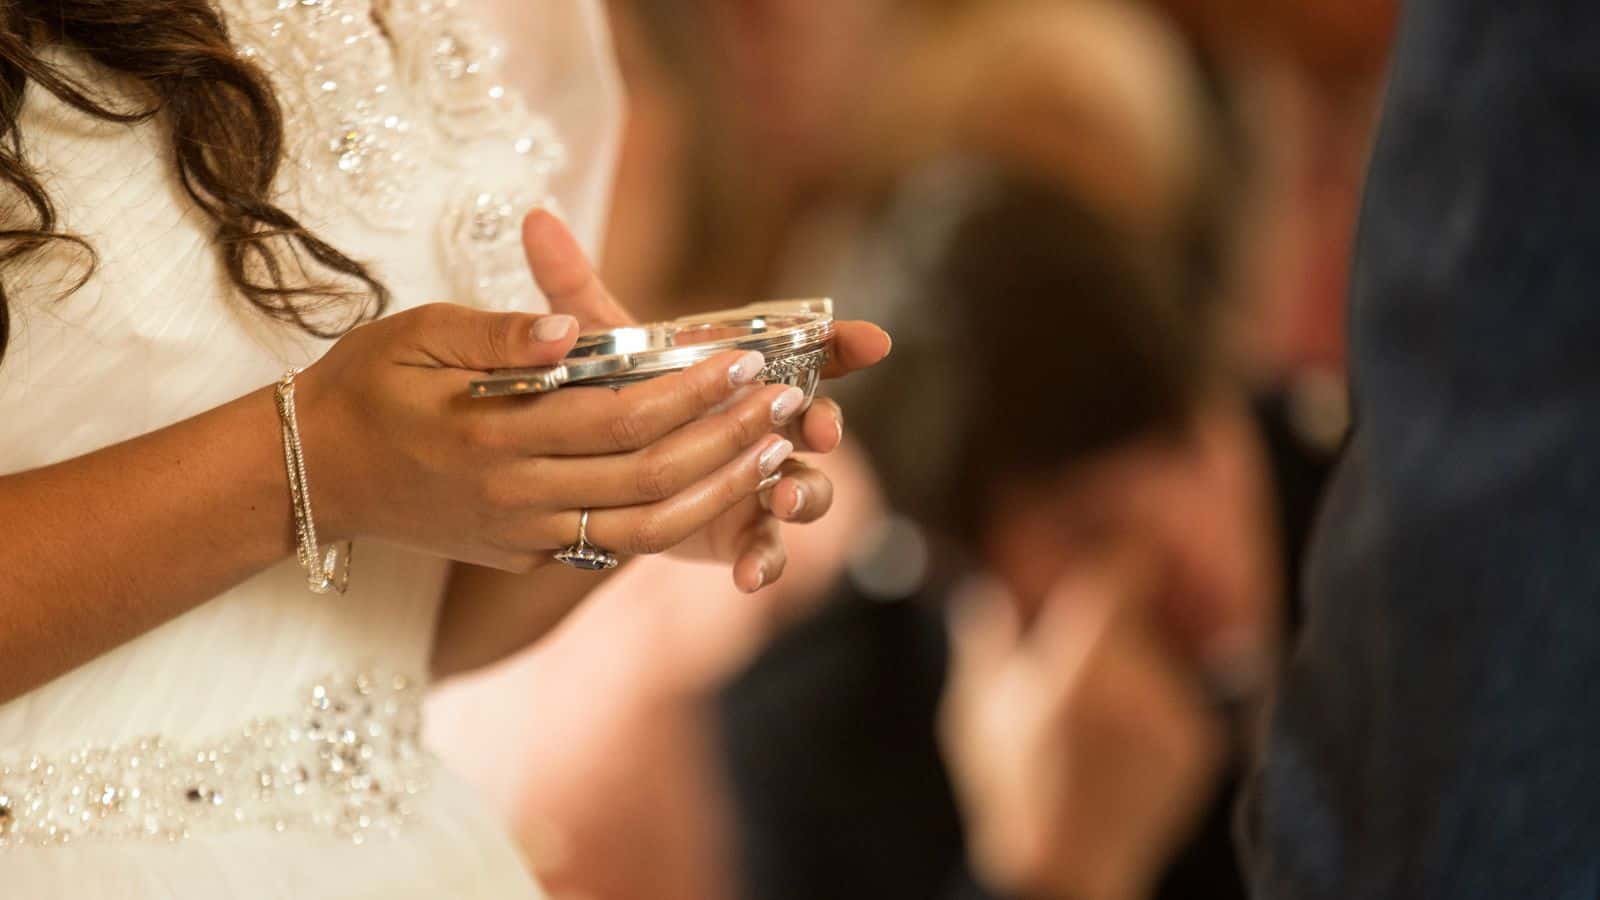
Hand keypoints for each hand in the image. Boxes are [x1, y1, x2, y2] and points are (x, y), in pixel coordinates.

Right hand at [294, 307, 808, 575]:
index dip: (692, 392)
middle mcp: (517, 498)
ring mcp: (523, 537)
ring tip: (776, 454)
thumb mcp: (418, 334)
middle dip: (728, 439)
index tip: (745, 359)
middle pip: (650, 476)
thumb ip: (498, 335)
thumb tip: (568, 333)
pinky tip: (718, 490)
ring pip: (646, 528)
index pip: (620, 417)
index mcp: (493, 437)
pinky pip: (614, 544)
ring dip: (720, 492)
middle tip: (787, 403)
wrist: (311, 474)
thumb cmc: (366, 387)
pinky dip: (675, 522)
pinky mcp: (525, 555)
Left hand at [521, 210, 891, 590]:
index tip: (873, 341)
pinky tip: (750, 575)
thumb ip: (573, 291)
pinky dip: (766, 561)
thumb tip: (534, 220)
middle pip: (820, 423)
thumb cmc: (616, 395)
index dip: (845, 344)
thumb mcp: (595, 346)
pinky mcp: (742, 533)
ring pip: (806, 489)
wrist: (599, 472)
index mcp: (751, 374)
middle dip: (825, 424)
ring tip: (785, 500)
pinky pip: (768, 552)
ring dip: (805, 494)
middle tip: (820, 426)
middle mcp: (768, 425)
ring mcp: (761, 482)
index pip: (815, 351)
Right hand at [939, 553, 1224, 899]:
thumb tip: (983, 590)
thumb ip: (985, 637)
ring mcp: (1178, 711)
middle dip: (1115, 614)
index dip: (1114, 551)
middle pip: (1142, 609)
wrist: (1065, 877)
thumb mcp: (975, 709)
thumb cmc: (1009, 793)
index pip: (1125, 564)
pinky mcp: (1202, 744)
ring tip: (1096, 697)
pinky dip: (1156, 699)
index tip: (1102, 551)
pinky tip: (1119, 729)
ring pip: (1163, 652)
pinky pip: (1182, 694)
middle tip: (1081, 637)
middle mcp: (1142, 675)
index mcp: (1084, 655)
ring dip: (1137, 658)